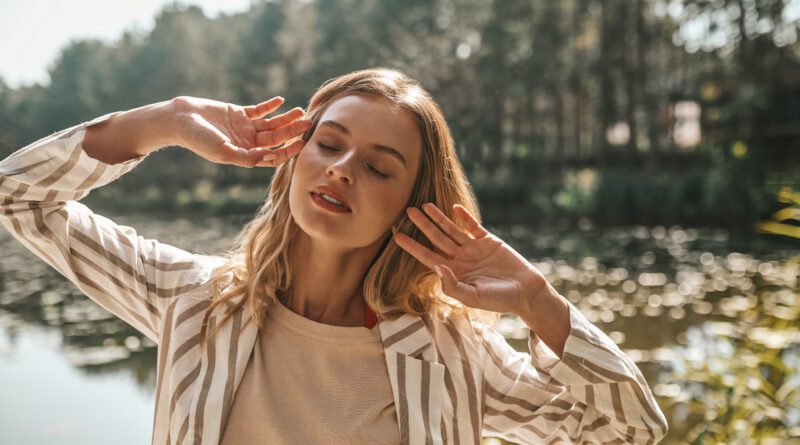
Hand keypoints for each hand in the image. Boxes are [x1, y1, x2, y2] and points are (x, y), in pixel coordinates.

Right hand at [170, 96, 311, 167]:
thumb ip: (246, 157)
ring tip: (299, 111)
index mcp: (245, 155)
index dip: (288, 151)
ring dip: (285, 118)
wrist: (180, 119)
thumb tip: (269, 158)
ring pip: (271, 124)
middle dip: (292, 131)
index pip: (273, 156)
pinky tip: (281, 101)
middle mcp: (248, 142)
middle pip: (276, 138)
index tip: (302, 144)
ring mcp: (244, 127)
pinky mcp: (238, 113)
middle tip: (308, 123)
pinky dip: (270, 106)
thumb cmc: (198, 139)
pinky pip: (259, 110)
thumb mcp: (222, 151)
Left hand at [392, 203, 547, 314]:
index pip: (427, 257)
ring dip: (438, 218)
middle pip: (436, 239)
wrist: (526, 292)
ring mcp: (473, 249)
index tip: (397, 235)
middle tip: (407, 211)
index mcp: (453, 273)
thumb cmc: (499, 300)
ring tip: (425, 205)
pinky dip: (464, 217)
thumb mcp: (474, 298)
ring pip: (451, 230)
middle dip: (422, 225)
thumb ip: (453, 286)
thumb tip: (438, 268)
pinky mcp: (488, 241)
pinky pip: (473, 226)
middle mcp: (460, 259)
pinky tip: (454, 208)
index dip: (412, 246)